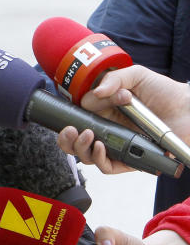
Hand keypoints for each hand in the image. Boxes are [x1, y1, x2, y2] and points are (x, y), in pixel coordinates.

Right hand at [57, 64, 189, 172]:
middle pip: (76, 141)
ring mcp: (119, 145)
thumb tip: (95, 93)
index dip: (74, 115)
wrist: (189, 109)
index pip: (78, 117)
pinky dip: (99, 160)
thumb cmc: (165, 92)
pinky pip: (109, 167)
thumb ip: (114, 79)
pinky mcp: (131, 159)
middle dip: (67, 139)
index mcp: (104, 110)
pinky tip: (100, 147)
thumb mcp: (137, 76)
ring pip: (87, 156)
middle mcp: (108, 129)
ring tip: (87, 135)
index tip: (81, 109)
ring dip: (80, 148)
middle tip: (71, 130)